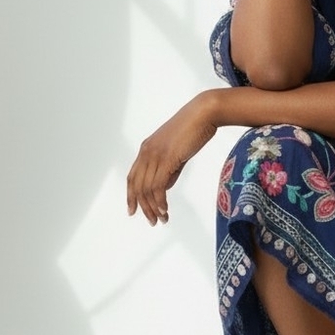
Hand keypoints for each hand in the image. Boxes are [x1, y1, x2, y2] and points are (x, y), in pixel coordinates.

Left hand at [127, 92, 217, 225]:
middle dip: (143, 207)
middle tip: (152, 221)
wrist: (203, 113)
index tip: (133, 210)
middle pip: (137, 186)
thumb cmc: (194, 129)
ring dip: (153, 208)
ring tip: (162, 219)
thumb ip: (169, 168)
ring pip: (146, 189)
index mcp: (146, 149)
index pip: (133, 177)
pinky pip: (158, 186)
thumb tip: (165, 187)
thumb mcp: (177, 151)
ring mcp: (155, 155)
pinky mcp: (167, 159)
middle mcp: (146, 152)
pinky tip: (165, 209)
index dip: (131, 195)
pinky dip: (160, 201)